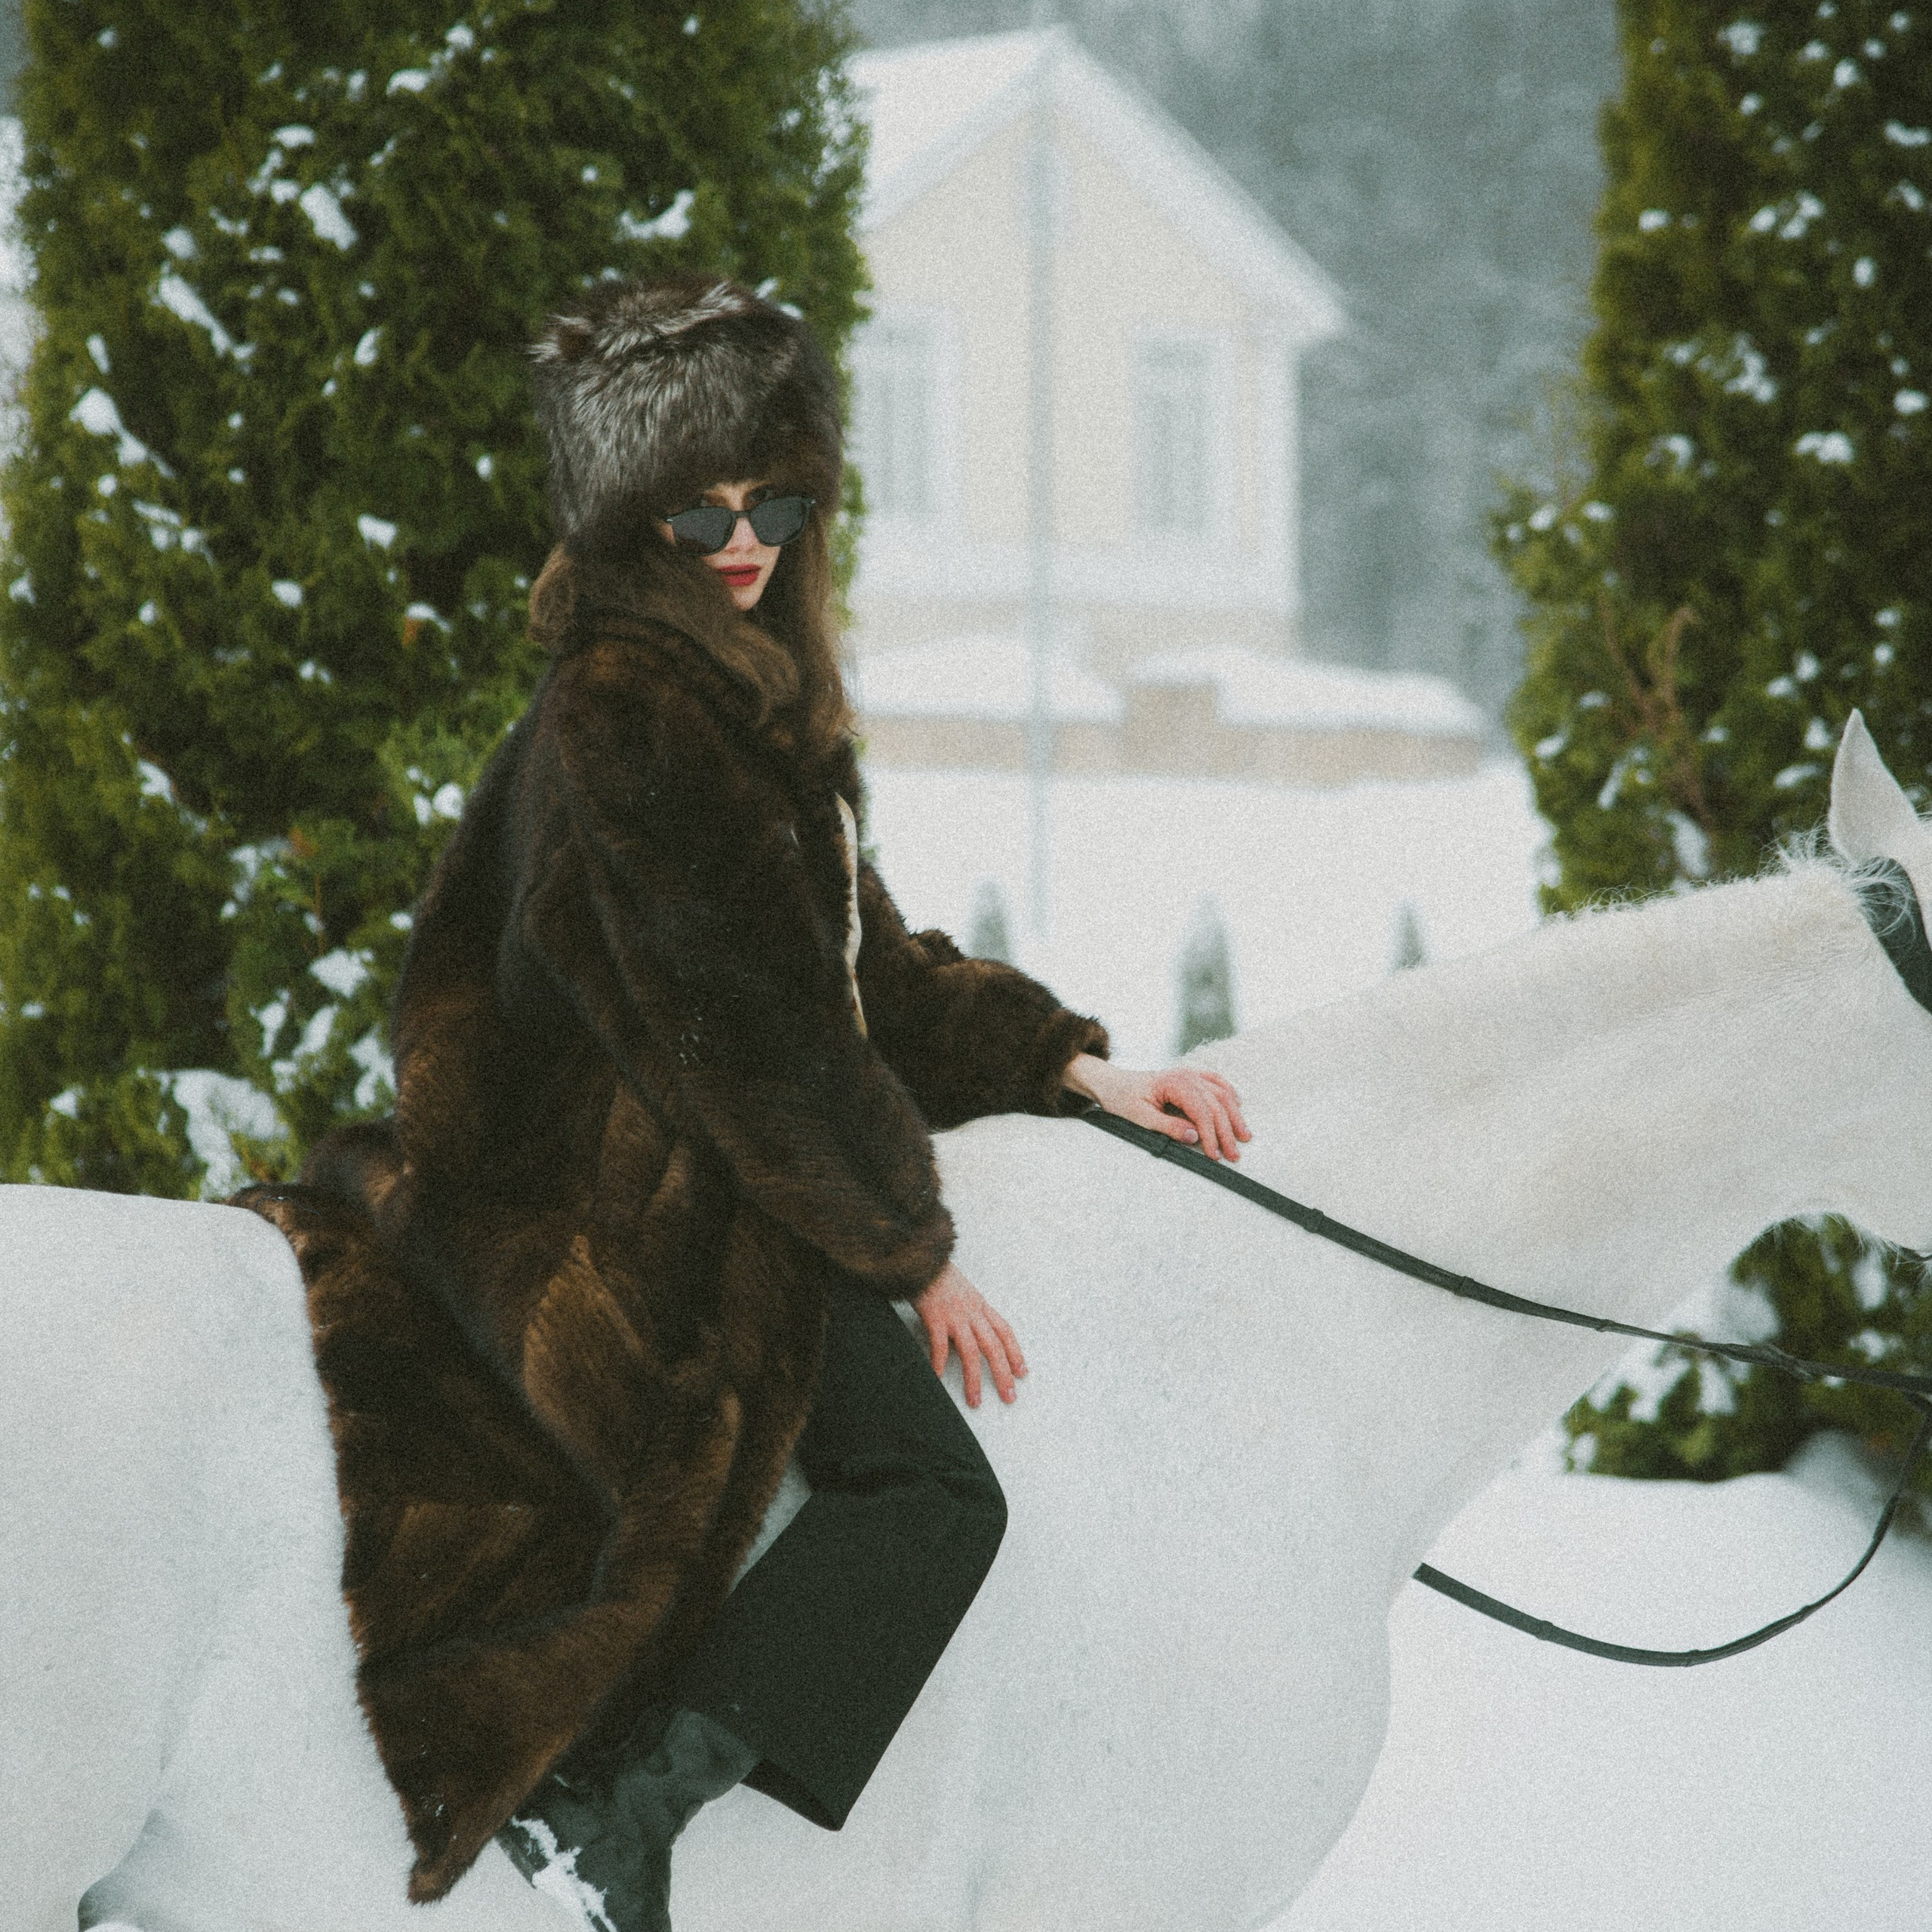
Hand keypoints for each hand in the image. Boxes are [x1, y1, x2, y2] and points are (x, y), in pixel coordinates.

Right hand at [913, 1260, 1025, 1406]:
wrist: (922, 1257)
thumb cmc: (938, 1273)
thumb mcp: (962, 1291)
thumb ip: (968, 1313)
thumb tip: (964, 1338)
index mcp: (980, 1305)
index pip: (1005, 1332)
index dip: (1016, 1353)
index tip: (1022, 1373)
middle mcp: (972, 1312)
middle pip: (994, 1347)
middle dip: (1003, 1374)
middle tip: (1009, 1397)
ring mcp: (954, 1315)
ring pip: (971, 1352)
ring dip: (974, 1379)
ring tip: (974, 1400)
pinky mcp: (935, 1317)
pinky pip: (939, 1346)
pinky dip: (939, 1364)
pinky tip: (937, 1379)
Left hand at [1062, 1053, 1251, 1161]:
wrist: (1112, 1084)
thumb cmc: (1122, 1100)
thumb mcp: (1139, 1118)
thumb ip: (1167, 1127)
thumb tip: (1194, 1136)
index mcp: (1174, 1083)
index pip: (1202, 1111)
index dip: (1211, 1135)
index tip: (1216, 1155)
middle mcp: (1186, 1075)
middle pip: (1216, 1104)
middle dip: (1226, 1131)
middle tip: (1234, 1155)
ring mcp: (1190, 1074)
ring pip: (1221, 1094)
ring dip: (1234, 1115)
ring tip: (1244, 1136)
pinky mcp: (1190, 1077)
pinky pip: (1216, 1082)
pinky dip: (1229, 1094)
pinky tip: (1238, 1107)